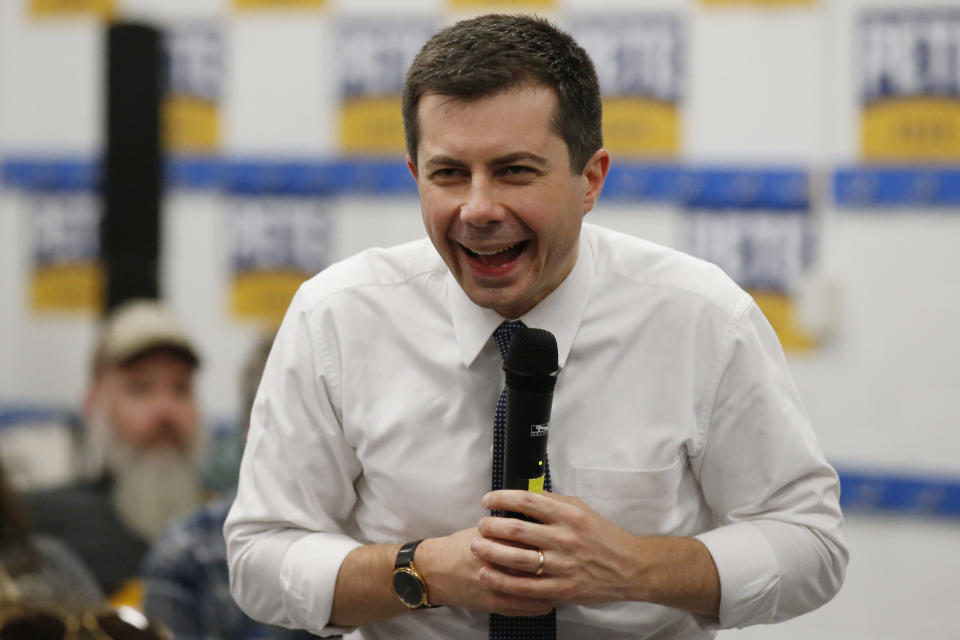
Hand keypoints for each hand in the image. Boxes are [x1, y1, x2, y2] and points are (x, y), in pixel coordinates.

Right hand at [418, 527, 555, 616]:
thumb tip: (538, 518)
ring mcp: (499, 587)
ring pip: (540, 589)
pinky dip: (545, 602)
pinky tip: (551, 595)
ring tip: (565, 578)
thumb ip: (510, 525)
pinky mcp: (497, 605)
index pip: (535, 539)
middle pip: (541, 564)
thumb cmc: (461, 546)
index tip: (565, 536)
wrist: (436, 570)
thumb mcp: (484, 528)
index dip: (554, 538)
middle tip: (573, 558)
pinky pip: (530, 608)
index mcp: (498, 540)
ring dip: (556, 585)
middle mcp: (500, 563)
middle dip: (560, 562)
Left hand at [472, 490, 646, 605]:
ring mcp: (563, 565)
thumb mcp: (582, 510)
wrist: (630, 567)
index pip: (527, 501)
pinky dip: (502, 580)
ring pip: (517, 558)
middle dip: (491, 526)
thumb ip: (554, 502)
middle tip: (480, 524)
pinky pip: (525, 586)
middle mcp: (565, 538)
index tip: (487, 500)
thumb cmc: (603, 536)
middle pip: (517, 530)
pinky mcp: (562, 588)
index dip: (501, 498)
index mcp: (569, 515)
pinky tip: (486, 573)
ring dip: (491, 551)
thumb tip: (525, 493)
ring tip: (476, 546)